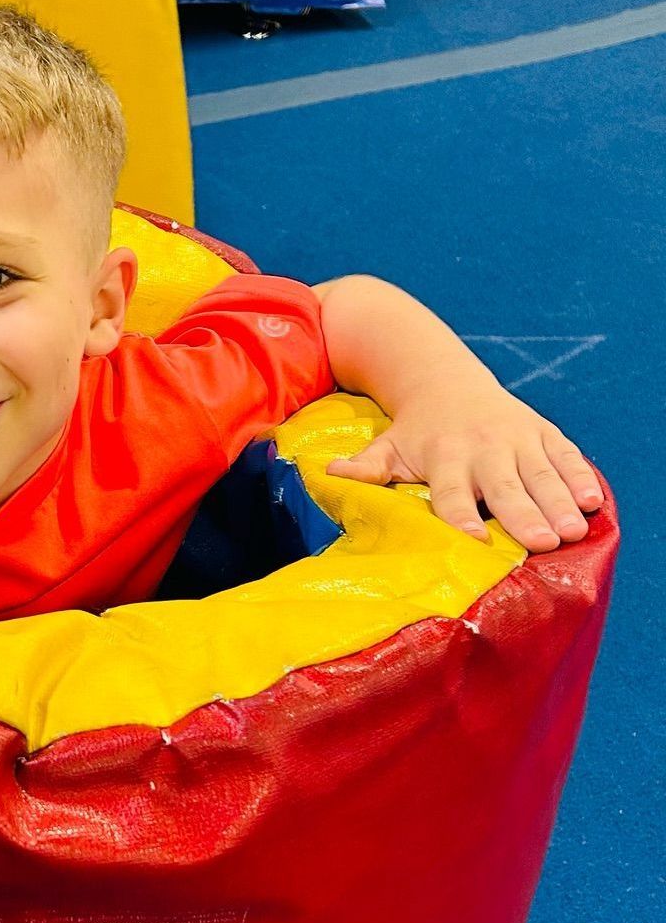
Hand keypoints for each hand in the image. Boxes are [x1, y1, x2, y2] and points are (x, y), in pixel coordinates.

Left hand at [325, 384, 603, 551]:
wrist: (445, 380)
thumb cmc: (414, 431)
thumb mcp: (386, 447)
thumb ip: (364, 468)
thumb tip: (329, 474)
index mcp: (443, 457)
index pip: (451, 494)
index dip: (461, 516)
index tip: (473, 539)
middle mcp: (483, 447)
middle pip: (504, 487)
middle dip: (522, 514)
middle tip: (541, 542)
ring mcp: (517, 438)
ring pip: (541, 474)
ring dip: (558, 502)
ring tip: (572, 530)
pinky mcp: (543, 432)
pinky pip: (565, 456)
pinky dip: (579, 476)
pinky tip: (593, 501)